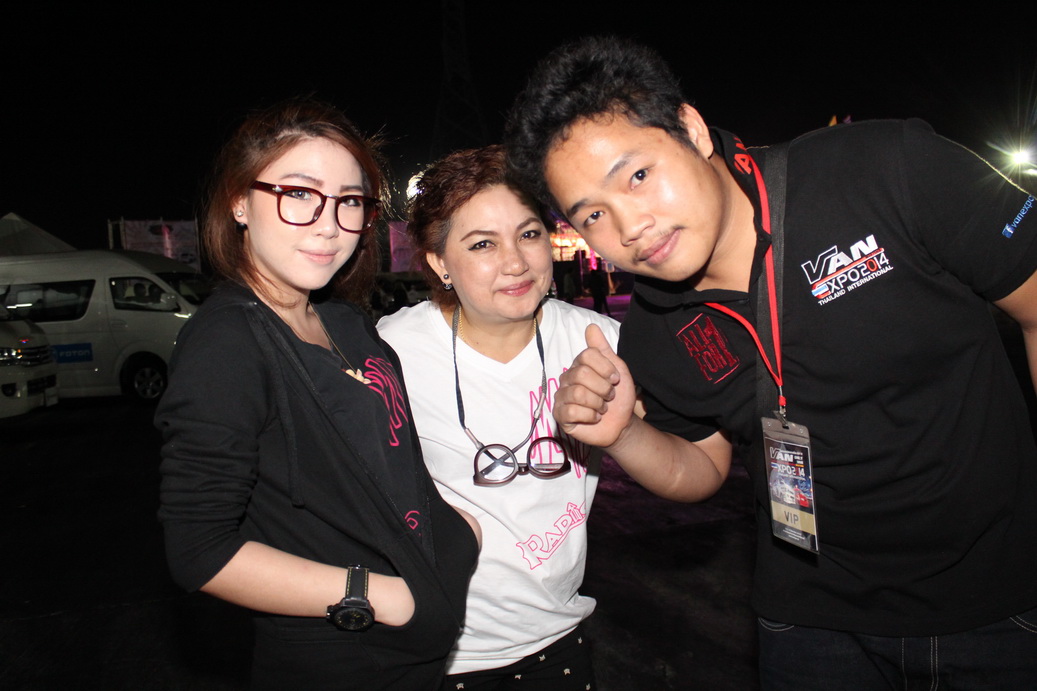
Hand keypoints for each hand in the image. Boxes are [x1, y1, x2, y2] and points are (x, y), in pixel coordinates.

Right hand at [553, 324, 636, 447]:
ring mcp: (561, 397)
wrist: (621, 424)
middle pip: (582, 374)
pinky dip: (590, 416)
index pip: (587, 355)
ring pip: (578, 393)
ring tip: (602, 408)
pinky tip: (594, 417)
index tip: (614, 379)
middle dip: (603, 388)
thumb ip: (603, 349)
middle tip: (608, 396)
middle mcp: (567, 378)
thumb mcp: (617, 370)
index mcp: (579, 365)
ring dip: (598, 403)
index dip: (606, 368)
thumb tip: (591, 327)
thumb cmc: (618, 397)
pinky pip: (572, 411)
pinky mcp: (560, 415)